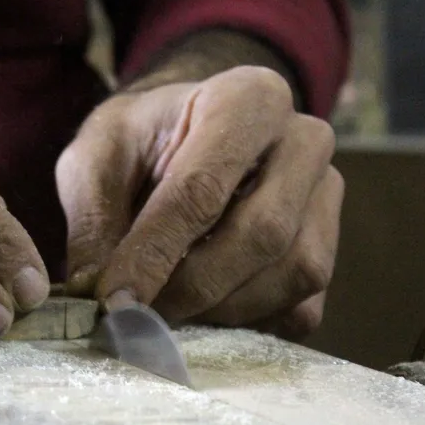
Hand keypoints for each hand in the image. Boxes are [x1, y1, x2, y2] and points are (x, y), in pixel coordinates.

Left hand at [57, 66, 343, 337]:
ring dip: (219, 311)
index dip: (154, 254)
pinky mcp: (330, 248)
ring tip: (162, 309)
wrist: (183, 137)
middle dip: (190, 288)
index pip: (202, 189)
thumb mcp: (95, 160)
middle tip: (135, 315)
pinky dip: (245, 324)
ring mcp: (327, 196)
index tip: (114, 302)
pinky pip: (301, 307)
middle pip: (261, 234)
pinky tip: (200, 312)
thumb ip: (93, 223)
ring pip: (291, 275)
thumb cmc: (139, 143)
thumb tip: (95, 296)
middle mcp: (304, 141)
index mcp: (248, 99)